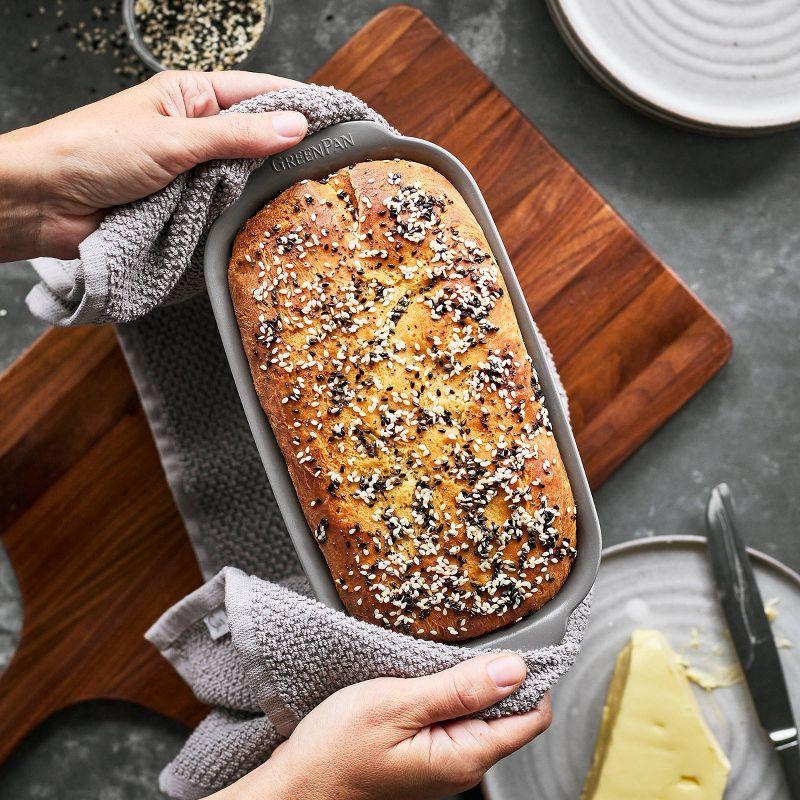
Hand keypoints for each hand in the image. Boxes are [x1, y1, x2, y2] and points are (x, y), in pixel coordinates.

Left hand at [0, 71, 307, 260]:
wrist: (44, 202)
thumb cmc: (93, 152)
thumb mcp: (174, 138)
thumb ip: (238, 136)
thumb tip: (295, 125)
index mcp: (191, 96)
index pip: (258, 94)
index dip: (299, 105)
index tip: (338, 118)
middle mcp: (194, 131)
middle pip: (255, 138)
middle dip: (286, 152)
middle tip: (329, 168)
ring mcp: (189, 171)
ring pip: (241, 177)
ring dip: (261, 188)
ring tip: (304, 199)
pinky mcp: (182, 206)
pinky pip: (222, 208)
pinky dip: (239, 215)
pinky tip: (263, 221)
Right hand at [216, 653, 550, 799]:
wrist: (298, 783)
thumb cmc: (336, 750)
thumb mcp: (397, 705)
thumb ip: (459, 688)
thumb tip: (514, 669)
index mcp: (464, 755)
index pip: (532, 716)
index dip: (530, 676)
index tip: (512, 643)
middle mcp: (463, 764)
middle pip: (509, 711)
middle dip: (493, 674)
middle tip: (458, 646)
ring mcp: (445, 761)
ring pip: (480, 712)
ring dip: (466, 680)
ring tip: (434, 661)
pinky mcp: (428, 754)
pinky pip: (456, 717)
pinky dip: (447, 692)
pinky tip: (423, 678)